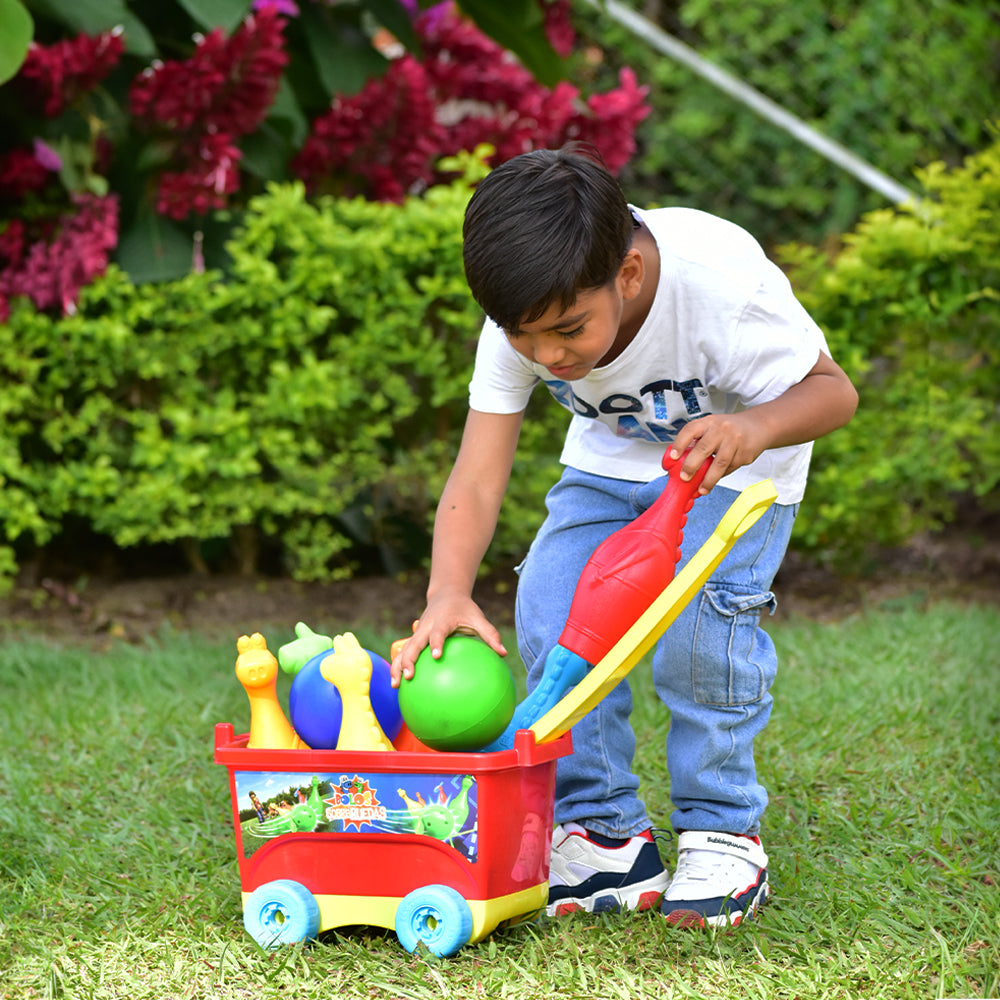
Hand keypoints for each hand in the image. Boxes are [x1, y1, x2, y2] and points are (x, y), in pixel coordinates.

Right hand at [389, 589, 507, 686]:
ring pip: (404, 650)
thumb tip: (504, 653)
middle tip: (409, 677)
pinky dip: (399, 666)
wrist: (446, 595)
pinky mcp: (414, 639)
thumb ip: (490, 635)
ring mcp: (417, 634)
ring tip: (395, 686)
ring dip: (398, 666)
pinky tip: (399, 685)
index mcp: (442, 622)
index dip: (436, 643)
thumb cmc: (464, 609)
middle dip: (409, 660)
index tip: (436, 656)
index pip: (438, 633)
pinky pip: (404, 653)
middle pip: (413, 644)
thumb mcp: (478, 618)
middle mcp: (426, 628)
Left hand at [669, 411, 768, 494]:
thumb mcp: (712, 427)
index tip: (673, 458)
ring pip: (719, 463)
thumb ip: (697, 441)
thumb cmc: (730, 428)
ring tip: (701, 489)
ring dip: (708, 479)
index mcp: (708, 422)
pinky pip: (730, 468)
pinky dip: (721, 475)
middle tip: (684, 478)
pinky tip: (716, 478)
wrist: (759, 426)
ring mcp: (734, 441)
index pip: (690, 430)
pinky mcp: (745, 453)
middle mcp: (721, 429)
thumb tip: (679, 462)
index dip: (679, 444)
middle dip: (691, 466)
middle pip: (703, 449)